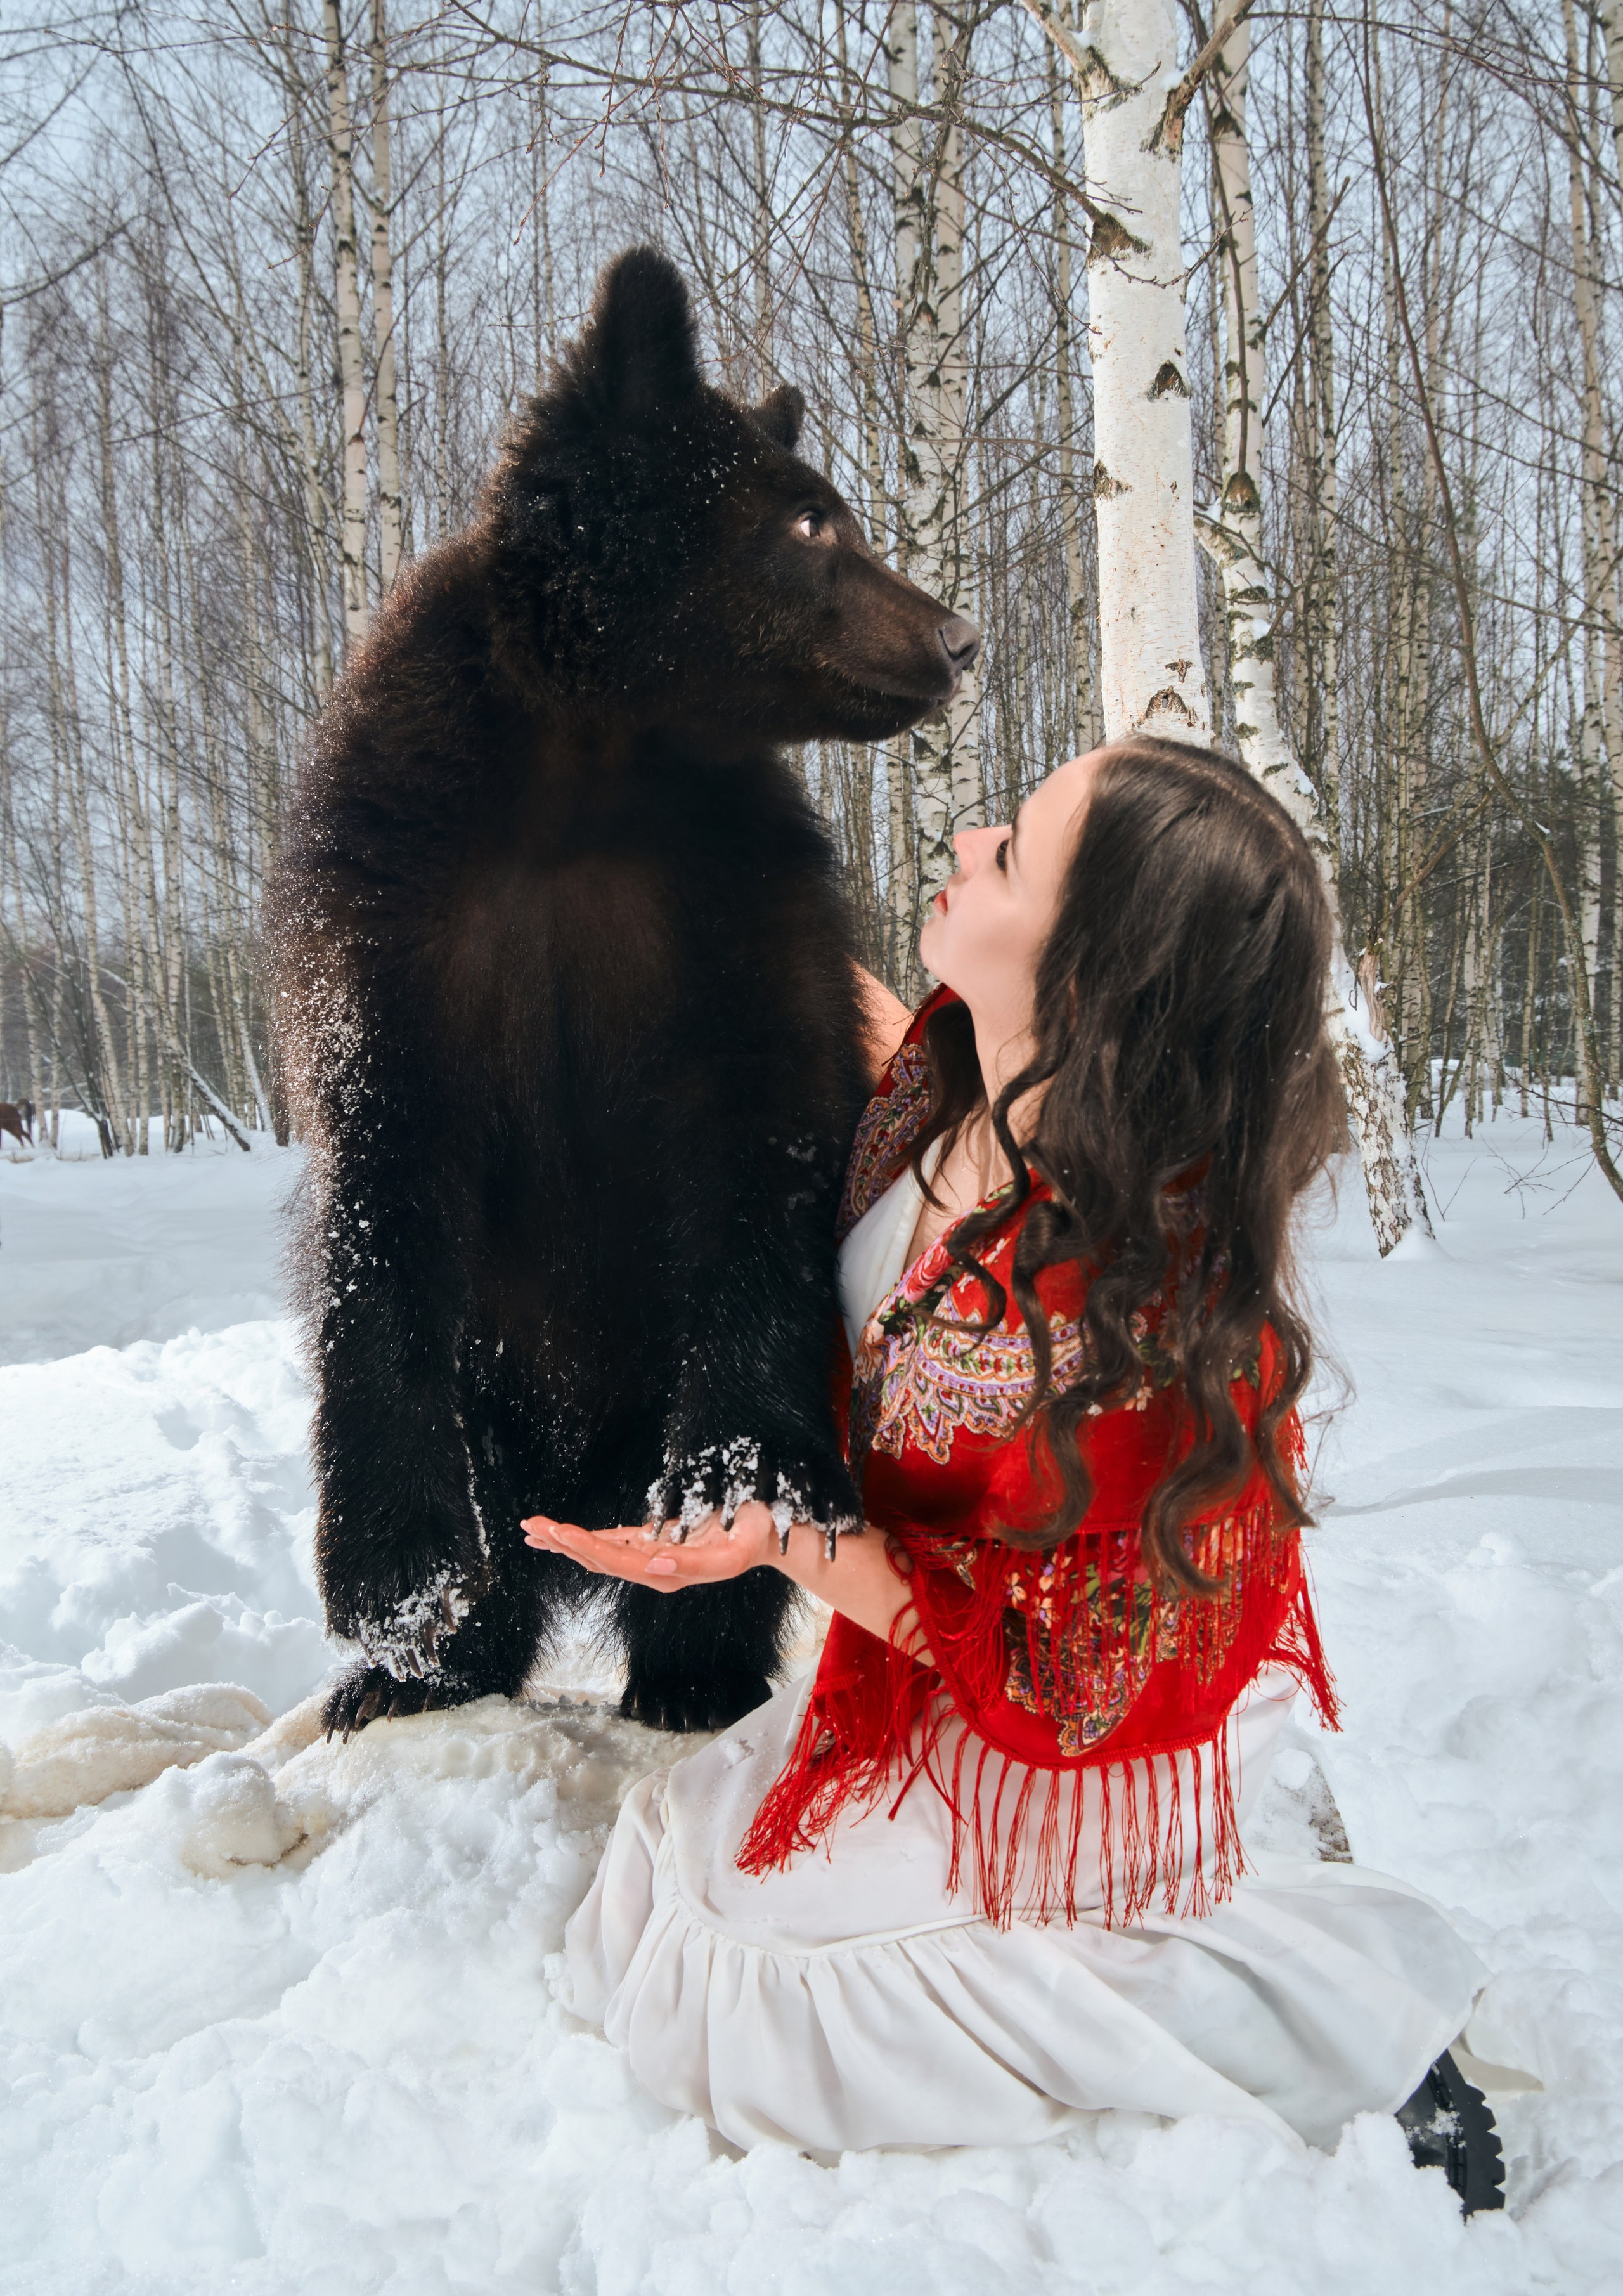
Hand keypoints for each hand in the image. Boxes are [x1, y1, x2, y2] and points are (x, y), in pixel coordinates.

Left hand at [521, 1500, 783, 1592]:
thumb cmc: (752, 1537)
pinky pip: (611, 1543)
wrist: (768, 1538)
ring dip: (566, 1541)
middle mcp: (653, 1570)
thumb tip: (654, 1564)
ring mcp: (650, 1559)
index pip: (616, 1560)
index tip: (558, 1531)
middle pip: (599, 1559)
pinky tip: (560, 1535)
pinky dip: (584, 1536)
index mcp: (668, 1572)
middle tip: (532, 1525)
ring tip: (533, 1528)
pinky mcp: (651, 1546)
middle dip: (564, 1542)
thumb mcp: (732, 1550)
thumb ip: (695, 1561)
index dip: (585, 1546)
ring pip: (599, 1553)